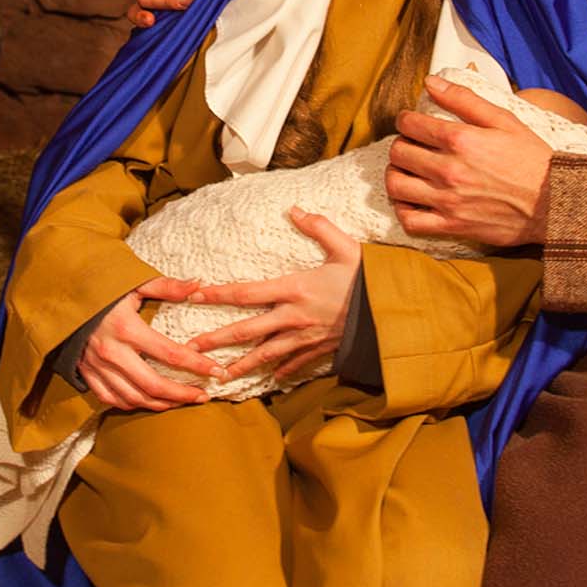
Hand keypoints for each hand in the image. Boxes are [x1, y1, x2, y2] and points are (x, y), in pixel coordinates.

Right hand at [76, 280, 221, 410]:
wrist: (61, 299)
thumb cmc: (102, 290)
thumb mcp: (133, 283)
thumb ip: (167, 287)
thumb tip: (199, 285)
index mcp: (126, 328)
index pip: (170, 353)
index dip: (197, 364)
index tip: (216, 371)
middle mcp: (112, 352)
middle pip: (153, 385)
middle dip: (182, 394)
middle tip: (203, 396)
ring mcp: (97, 367)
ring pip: (135, 398)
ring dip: (161, 403)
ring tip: (181, 401)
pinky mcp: (87, 375)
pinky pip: (113, 400)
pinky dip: (135, 404)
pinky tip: (151, 401)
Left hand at [181, 209, 360, 384]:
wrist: (395, 315)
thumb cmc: (369, 279)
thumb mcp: (346, 247)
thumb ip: (318, 227)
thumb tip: (295, 208)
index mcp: (295, 289)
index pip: (247, 292)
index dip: (219, 294)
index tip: (195, 296)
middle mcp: (294, 317)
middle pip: (247, 331)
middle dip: (217, 340)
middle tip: (191, 349)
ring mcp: (306, 337)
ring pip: (266, 354)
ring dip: (241, 365)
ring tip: (219, 374)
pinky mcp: (322, 349)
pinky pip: (296, 363)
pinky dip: (282, 370)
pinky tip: (271, 378)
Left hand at [385, 76, 555, 246]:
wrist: (554, 203)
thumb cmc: (532, 159)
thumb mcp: (503, 119)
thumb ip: (464, 99)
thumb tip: (431, 81)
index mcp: (461, 140)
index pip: (410, 125)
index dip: (405, 120)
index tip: (409, 122)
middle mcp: (450, 170)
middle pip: (399, 153)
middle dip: (400, 145)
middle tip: (411, 145)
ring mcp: (449, 200)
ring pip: (397, 186)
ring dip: (395, 175)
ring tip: (406, 171)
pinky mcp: (453, 225)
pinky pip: (411, 221)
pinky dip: (403, 210)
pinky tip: (412, 200)